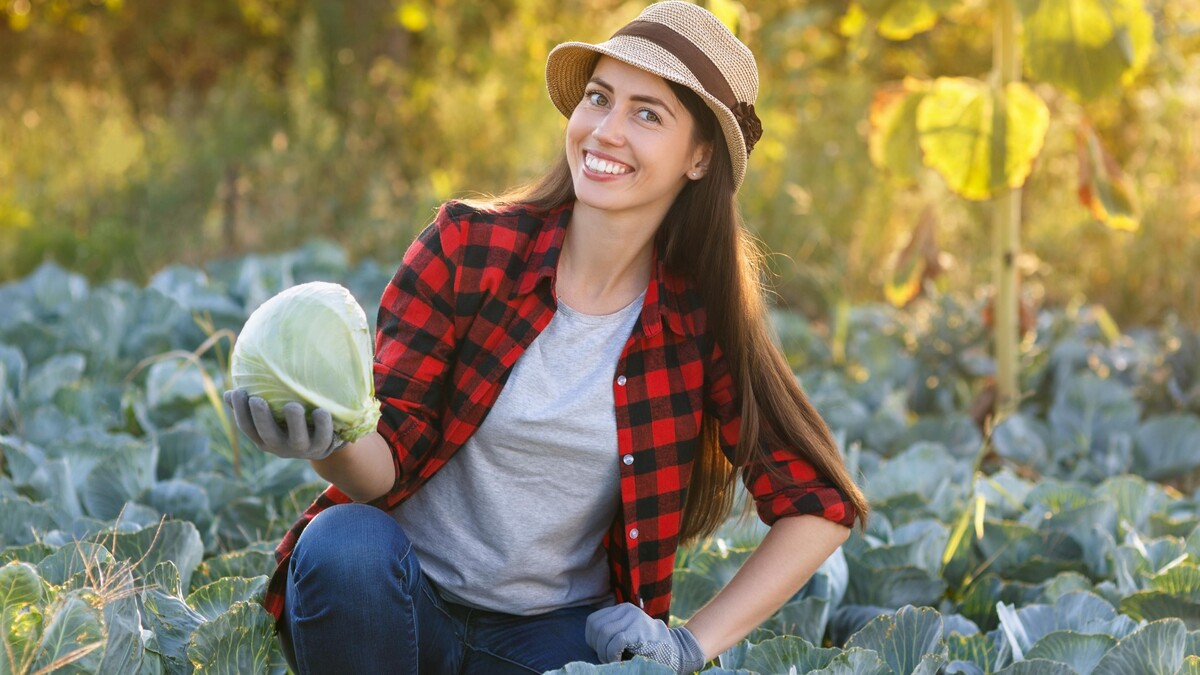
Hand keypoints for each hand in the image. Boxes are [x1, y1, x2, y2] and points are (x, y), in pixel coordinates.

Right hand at [223, 389, 344, 460]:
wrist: (324, 440)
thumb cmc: (291, 421)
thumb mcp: (272, 416)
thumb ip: (252, 404)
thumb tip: (228, 393)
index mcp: (264, 438)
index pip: (247, 428)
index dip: (240, 412)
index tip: (238, 392)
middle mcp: (280, 446)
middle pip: (268, 435)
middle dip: (261, 418)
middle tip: (257, 400)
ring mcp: (302, 448)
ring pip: (297, 439)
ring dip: (295, 423)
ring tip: (293, 406)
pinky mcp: (322, 447)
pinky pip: (324, 437)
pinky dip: (323, 425)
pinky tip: (322, 410)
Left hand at [585, 603, 705, 674]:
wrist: (676, 652)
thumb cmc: (648, 649)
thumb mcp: (628, 635)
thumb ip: (612, 633)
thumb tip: (592, 641)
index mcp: (622, 610)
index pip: (593, 621)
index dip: (591, 639)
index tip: (601, 651)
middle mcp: (627, 610)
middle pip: (596, 626)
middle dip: (596, 646)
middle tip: (607, 658)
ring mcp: (634, 619)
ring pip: (603, 633)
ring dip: (603, 652)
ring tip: (612, 660)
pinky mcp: (639, 631)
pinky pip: (615, 641)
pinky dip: (611, 654)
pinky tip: (618, 660)